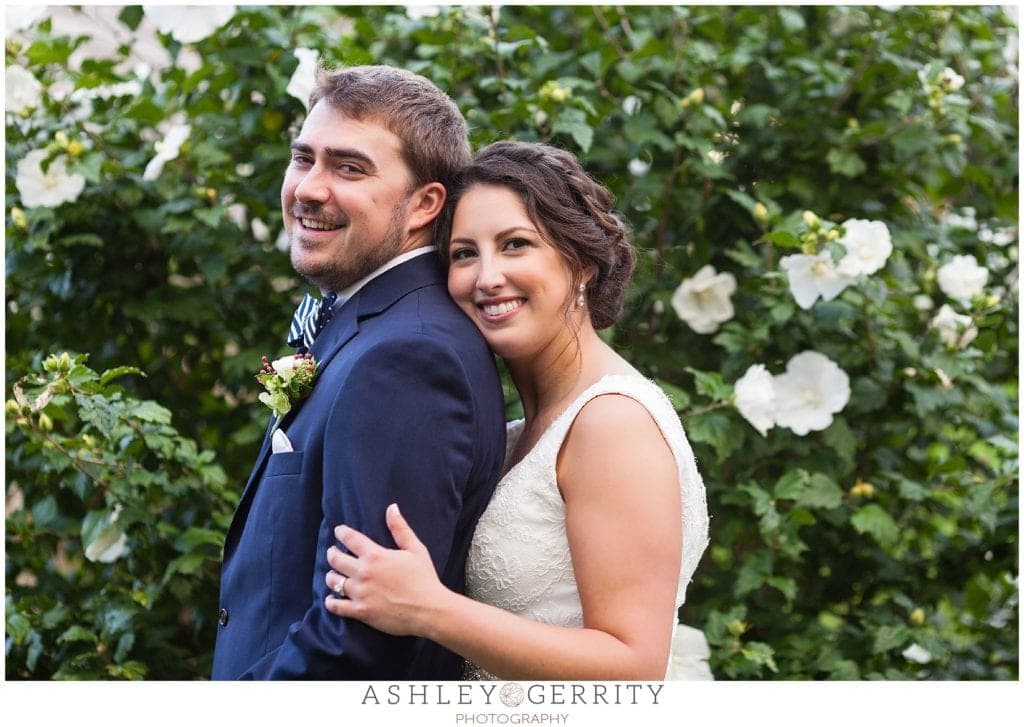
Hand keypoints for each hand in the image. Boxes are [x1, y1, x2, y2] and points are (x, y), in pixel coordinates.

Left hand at [324, 503, 448, 636]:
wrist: (428, 610)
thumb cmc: (424, 578)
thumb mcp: (416, 549)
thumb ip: (400, 528)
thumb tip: (391, 507)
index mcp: (376, 555)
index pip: (351, 538)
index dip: (342, 532)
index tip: (339, 531)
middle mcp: (364, 572)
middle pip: (336, 559)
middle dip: (332, 553)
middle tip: (333, 552)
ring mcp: (360, 593)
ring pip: (333, 581)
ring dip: (331, 576)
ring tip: (333, 575)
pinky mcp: (360, 611)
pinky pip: (336, 606)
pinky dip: (331, 602)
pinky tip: (331, 599)